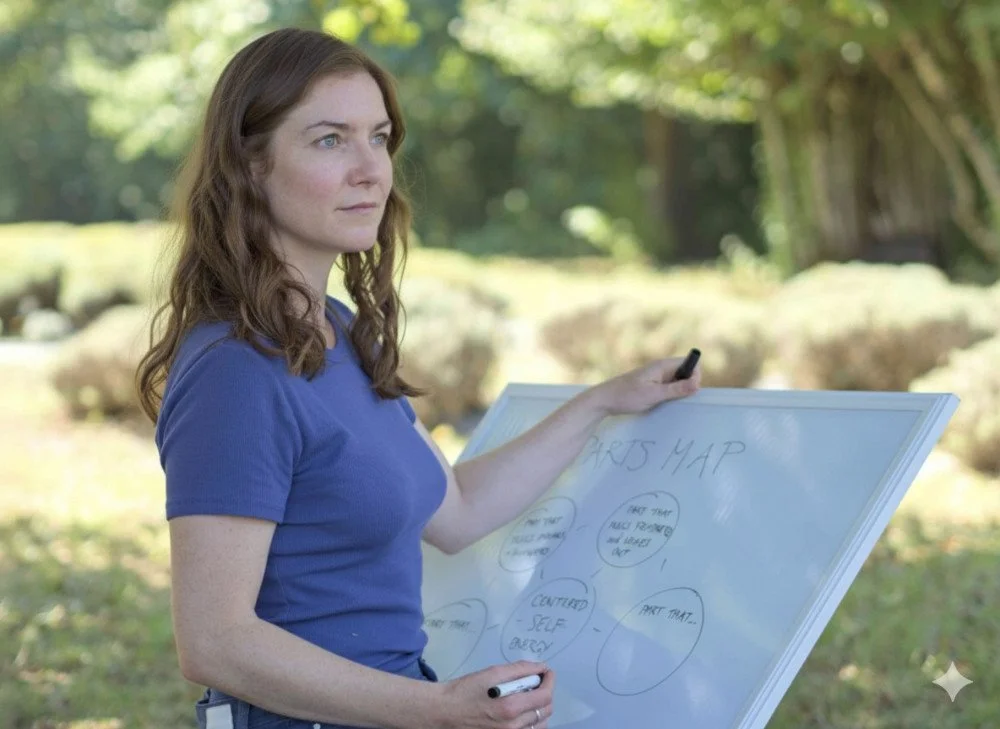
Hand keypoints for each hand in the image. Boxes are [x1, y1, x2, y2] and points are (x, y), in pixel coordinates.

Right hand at [433, 660, 553, 728]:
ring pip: (540, 725)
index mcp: (511, 707)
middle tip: (536, 682)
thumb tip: (540, 667)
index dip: (550, 681)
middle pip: (546, 711)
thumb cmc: (465, 690)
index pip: (545, 696)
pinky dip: (531, 722)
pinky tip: (522, 712)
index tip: (547, 672)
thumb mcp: (491, 673)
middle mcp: (513, 727)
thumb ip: (519, 670)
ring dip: (540, 709)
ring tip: (529, 698)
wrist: (444, 712)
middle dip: (546, 693)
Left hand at [587, 355, 701, 416]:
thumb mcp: (654, 394)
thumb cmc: (627, 396)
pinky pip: (668, 388)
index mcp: (662, 365)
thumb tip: (697, 383)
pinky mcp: (652, 385)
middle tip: (676, 400)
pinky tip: (660, 405)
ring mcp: (656, 377)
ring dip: (678, 393)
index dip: (695, 376)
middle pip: (685, 373)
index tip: (689, 391)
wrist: (604, 399)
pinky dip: (669, 396)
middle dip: (687, 386)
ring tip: (667, 403)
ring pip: (677, 382)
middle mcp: (661, 369)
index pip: (690, 363)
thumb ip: (676, 389)